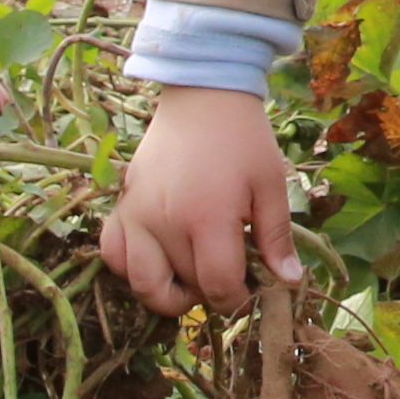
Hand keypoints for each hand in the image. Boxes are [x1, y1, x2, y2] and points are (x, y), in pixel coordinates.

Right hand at [100, 85, 295, 320]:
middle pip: (185, 286)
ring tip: (189, 278)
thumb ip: (277, 237)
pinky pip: (111, 254)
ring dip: (167, 293)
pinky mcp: (121, 205)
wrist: (202, 97)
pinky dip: (128, 267)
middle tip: (226, 274)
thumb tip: (288, 281)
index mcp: (209, 217)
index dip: (238, 300)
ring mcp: (137, 214)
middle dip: (210, 292)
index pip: (219, 286)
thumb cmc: (243, 140)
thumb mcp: (271, 184)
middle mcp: (166, 222)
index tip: (248, 291)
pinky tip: (156, 258)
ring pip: (141, 283)